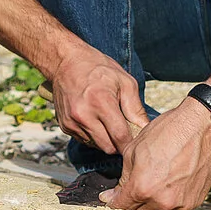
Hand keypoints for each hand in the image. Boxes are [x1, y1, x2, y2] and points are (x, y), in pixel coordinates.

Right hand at [46, 42, 148, 157]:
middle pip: (108, 147)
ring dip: (105, 139)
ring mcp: (71, 121)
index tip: (138, 140)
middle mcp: (83, 114)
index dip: (131, 142)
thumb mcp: (124, 81)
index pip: (120, 136)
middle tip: (124, 130)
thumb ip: (136, 108)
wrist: (66, 62)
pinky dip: (93, 135)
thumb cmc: (99, 69)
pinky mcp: (64, 125)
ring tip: (108, 122)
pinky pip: (84, 140)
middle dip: (119, 143)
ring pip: (96, 145)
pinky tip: (95, 120)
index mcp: (100, 102)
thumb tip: (146, 129)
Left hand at [104, 103, 210, 209]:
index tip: (110, 200)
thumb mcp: (133, 150)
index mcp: (143, 187)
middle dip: (128, 208)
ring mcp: (180, 204)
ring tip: (145, 190)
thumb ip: (123, 178)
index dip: (112, 204)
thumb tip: (112, 196)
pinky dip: (164, 203)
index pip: (121, 208)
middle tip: (125, 196)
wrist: (200, 127)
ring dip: (146, 208)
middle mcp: (162, 201)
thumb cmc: (168, 132)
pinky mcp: (194, 202)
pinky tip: (162, 189)